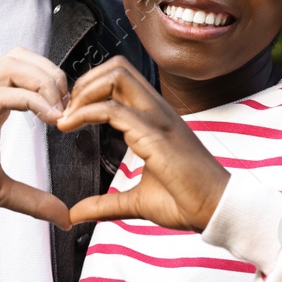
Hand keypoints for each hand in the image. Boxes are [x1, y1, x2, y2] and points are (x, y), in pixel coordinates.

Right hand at [0, 47, 70, 226]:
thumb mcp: (0, 192)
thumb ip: (33, 199)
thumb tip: (64, 216)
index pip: (23, 70)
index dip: (52, 83)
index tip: (69, 114)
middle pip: (20, 56)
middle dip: (51, 74)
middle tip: (67, 107)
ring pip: (12, 64)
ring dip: (43, 81)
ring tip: (59, 111)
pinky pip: (3, 93)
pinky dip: (33, 100)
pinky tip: (49, 120)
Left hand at [54, 58, 229, 230]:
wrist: (216, 210)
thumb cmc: (186, 201)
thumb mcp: (137, 201)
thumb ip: (105, 204)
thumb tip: (76, 214)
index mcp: (156, 118)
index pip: (121, 79)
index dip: (90, 90)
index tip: (69, 116)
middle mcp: (158, 110)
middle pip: (117, 67)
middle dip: (84, 82)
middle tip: (65, 112)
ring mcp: (158, 118)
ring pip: (116, 76)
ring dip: (83, 92)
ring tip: (65, 119)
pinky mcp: (155, 133)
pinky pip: (113, 109)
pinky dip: (85, 112)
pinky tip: (69, 126)